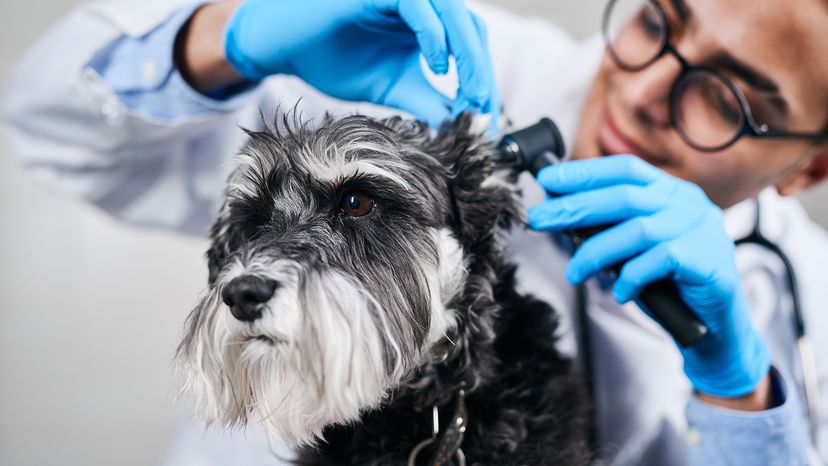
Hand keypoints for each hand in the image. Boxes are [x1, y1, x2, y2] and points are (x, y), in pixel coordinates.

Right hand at [222, 0, 499, 127]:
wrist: (282, 43)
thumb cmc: (331, 57)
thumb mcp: (391, 86)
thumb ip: (427, 100)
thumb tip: (463, 124)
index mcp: (426, 23)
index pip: (470, 45)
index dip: (483, 80)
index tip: (486, 118)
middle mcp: (420, 4)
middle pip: (469, 29)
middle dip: (482, 72)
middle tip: (484, 110)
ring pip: (453, 14)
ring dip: (468, 55)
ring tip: (471, 93)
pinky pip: (419, 6)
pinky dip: (435, 36)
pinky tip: (438, 67)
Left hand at [527, 155, 769, 397]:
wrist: (714, 325)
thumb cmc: (668, 283)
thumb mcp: (635, 247)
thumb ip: (610, 227)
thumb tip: (560, 213)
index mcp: (670, 192)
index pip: (624, 170)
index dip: (584, 172)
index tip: (547, 178)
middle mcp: (687, 203)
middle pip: (623, 197)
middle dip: (575, 207)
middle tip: (539, 218)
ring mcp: (700, 228)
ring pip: (637, 230)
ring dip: (596, 252)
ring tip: (574, 272)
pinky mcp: (706, 258)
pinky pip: (658, 261)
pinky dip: (630, 277)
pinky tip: (618, 292)